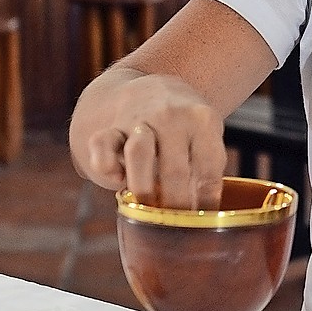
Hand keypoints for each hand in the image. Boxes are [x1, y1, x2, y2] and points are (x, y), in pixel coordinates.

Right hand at [81, 74, 225, 209]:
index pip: (209, 166)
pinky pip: (102, 145)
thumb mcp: (207, 134)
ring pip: (139, 153)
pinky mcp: (110, 126)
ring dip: (143, 187)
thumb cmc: (186, 124)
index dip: (207, 199)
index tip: (205, 220)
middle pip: (174, 168)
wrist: (149, 85)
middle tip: (176, 225)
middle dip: (175, 204)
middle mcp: (171, 116)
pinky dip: (107, 166)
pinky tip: (117, 180)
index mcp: (202, 119)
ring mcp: (138, 119)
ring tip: (148, 210)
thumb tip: (207, 215)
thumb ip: (207, 167)